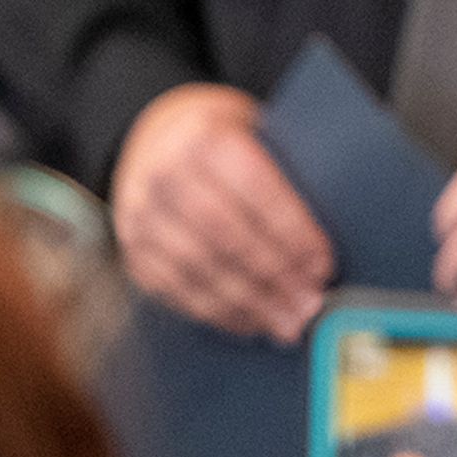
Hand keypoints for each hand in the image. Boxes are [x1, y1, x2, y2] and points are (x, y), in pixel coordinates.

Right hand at [115, 83, 331, 341]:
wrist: (157, 137)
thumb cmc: (225, 141)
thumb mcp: (256, 133)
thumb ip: (287, 173)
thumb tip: (324, 242)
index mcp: (204, 137)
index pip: (255, 188)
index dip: (292, 232)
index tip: (323, 264)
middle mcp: (165, 174)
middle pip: (226, 235)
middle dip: (274, 276)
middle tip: (310, 304)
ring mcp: (140, 215)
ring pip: (199, 269)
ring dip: (249, 303)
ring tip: (287, 322)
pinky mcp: (132, 250)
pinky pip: (175, 289)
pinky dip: (217, 312)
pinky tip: (251, 322)